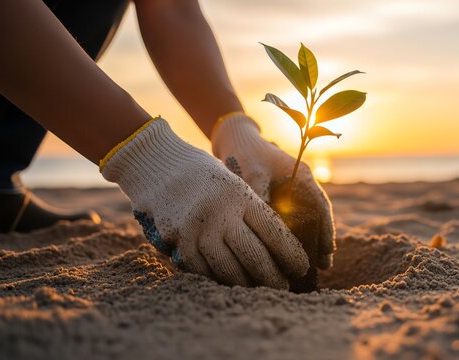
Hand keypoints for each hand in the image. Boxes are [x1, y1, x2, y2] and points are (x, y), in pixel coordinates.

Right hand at [101, 118, 308, 288]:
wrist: (157, 163)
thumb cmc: (205, 175)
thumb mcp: (235, 183)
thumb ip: (253, 211)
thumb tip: (280, 246)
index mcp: (241, 195)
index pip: (274, 232)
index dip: (291, 255)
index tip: (301, 268)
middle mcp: (220, 213)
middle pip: (255, 257)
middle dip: (273, 277)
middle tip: (283, 287)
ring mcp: (196, 229)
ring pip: (229, 270)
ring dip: (247, 285)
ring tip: (259, 289)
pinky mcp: (177, 242)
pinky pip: (203, 272)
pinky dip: (219, 280)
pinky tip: (230, 283)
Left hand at [211, 113, 335, 268]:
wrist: (233, 139)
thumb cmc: (244, 153)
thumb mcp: (251, 173)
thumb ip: (260, 196)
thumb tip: (267, 226)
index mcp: (301, 176)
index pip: (321, 206)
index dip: (327, 230)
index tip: (327, 252)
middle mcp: (300, 186)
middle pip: (317, 217)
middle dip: (320, 241)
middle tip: (323, 267)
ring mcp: (290, 192)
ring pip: (305, 220)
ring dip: (307, 242)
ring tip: (311, 267)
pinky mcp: (278, 198)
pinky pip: (290, 221)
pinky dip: (291, 237)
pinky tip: (286, 254)